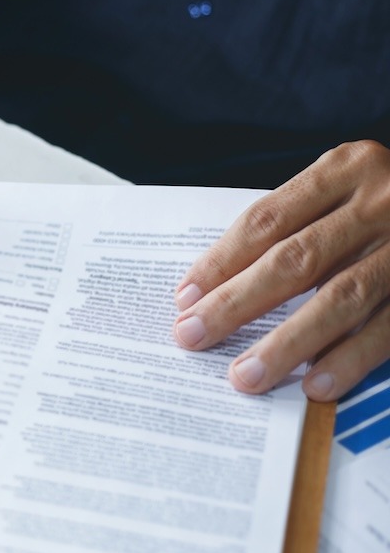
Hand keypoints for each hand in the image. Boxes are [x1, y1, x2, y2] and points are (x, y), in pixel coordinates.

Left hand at [172, 141, 389, 400]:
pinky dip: (350, 358)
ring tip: (246, 376)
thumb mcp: (347, 190)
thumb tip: (218, 289)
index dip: (221, 261)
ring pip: (341, 297)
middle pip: (295, 258)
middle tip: (192, 337)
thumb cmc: (388, 204)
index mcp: (348, 167)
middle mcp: (383, 199)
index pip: (267, 219)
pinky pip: (388, 327)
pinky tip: (316, 385)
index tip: (184, 298)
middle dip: (238, 303)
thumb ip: (298, 225)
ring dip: (288, 342)